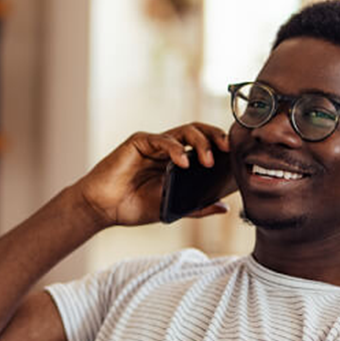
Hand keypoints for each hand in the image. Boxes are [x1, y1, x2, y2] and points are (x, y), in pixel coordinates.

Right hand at [72, 122, 229, 226]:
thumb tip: (224, 207)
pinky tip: (184, 163)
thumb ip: (196, 208)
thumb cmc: (132, 208)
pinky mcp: (139, 142)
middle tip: (229, 150)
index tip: (236, 157)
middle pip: (198, 132)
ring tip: (209, 160)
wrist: (103, 208)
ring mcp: (154, 144)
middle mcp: (167, 149)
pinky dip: (176, 149)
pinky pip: (162, 139)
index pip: (203, 145)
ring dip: (201, 142)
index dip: (220, 147)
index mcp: (176, 162)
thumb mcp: (171, 209)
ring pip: (185, 131)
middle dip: (216, 137)